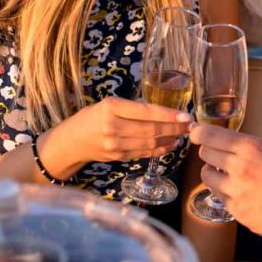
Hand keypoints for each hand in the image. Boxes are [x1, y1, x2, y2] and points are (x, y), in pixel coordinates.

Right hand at [43, 96, 193, 166]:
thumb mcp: (108, 104)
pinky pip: (143, 153)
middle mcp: (113, 127)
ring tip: (184, 134)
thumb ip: (131, 108)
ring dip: (170, 139)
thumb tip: (161, 110)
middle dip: (174, 127)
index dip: (168, 115)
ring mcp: (115, 145)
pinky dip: (159, 149)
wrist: (71, 141)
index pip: (146, 112)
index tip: (186, 115)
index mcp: (111, 108)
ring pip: (150, 142)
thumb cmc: (91, 117)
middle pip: (151, 129)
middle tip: (191, 125)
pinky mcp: (118, 157)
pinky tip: (170, 144)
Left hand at [189, 124, 261, 242]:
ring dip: (214, 174)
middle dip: (210, 153)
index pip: (210, 135)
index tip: (195, 133)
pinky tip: (242, 193)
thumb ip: (247, 148)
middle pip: (205, 154)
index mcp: (250, 149)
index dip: (199, 133)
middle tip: (219, 156)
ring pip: (207, 177)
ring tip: (229, 176)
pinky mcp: (237, 212)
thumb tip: (224, 144)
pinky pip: (220, 197)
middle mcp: (239, 169)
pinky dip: (226, 193)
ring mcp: (236, 193)